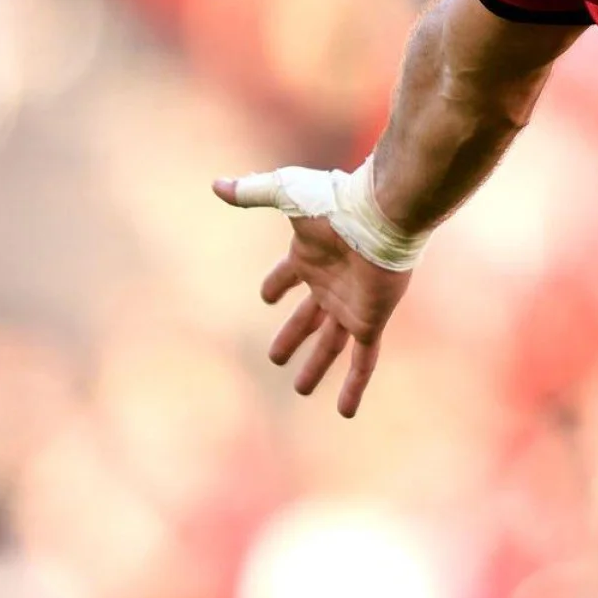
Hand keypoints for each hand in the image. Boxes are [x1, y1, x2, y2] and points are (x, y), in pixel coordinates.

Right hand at [213, 173, 414, 416]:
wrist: (380, 216)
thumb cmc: (335, 204)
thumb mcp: (286, 195)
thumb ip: (253, 192)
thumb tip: (216, 185)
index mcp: (310, 257)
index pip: (287, 276)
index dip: (276, 285)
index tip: (267, 296)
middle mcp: (330, 285)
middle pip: (307, 318)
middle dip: (292, 336)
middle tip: (275, 358)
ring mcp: (350, 306)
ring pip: (329, 345)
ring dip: (315, 366)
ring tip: (301, 389)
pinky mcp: (370, 321)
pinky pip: (362, 360)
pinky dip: (354, 386)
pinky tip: (345, 412)